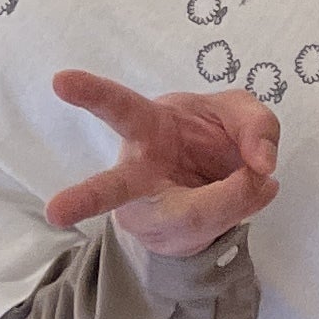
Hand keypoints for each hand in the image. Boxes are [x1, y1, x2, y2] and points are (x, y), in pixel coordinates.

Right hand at [44, 70, 281, 258]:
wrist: (216, 185)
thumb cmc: (212, 136)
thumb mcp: (237, 113)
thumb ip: (255, 124)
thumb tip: (263, 166)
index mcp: (146, 127)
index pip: (119, 107)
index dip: (93, 94)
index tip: (60, 79)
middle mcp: (140, 176)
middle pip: (112, 188)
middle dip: (87, 198)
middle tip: (55, 211)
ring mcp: (160, 215)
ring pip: (185, 218)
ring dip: (224, 206)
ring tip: (256, 187)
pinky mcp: (184, 239)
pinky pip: (222, 222)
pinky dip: (247, 202)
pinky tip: (256, 189)